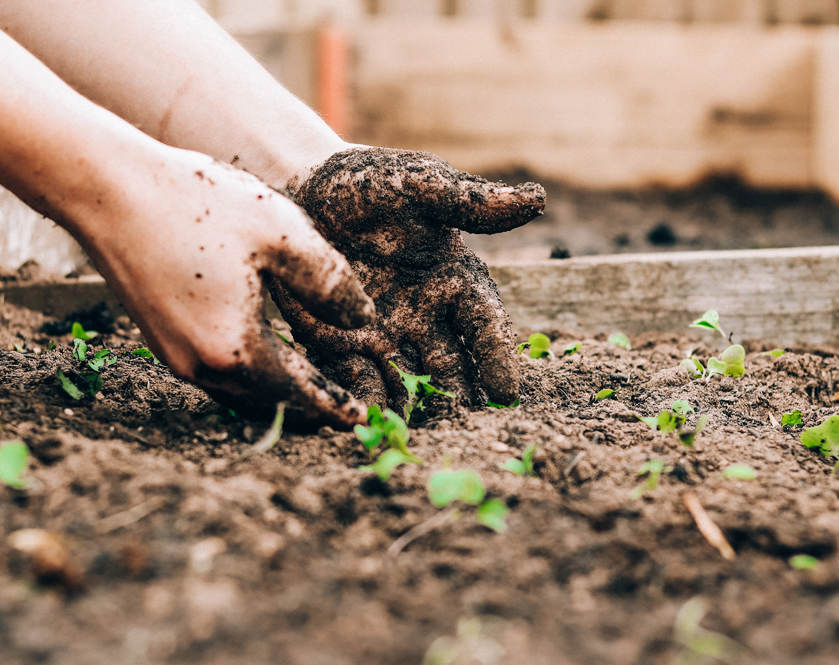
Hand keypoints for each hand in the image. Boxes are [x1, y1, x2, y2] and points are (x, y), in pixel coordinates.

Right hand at [74, 147, 374, 425]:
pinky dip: (248, 373)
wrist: (108, 190)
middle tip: (343, 408)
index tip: (361, 420)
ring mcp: (174, 355)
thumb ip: (330, 283)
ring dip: (276, 393)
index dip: (334, 406)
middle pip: (268, 402)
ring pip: (239, 391)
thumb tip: (363, 320)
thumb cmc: (197, 204)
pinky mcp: (159, 338)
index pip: (299, 394)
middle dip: (308, 407)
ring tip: (311, 386)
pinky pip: (215, 372)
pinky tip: (265, 353)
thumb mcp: (282, 233)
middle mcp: (200, 366)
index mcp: (236, 349)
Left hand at [271, 147, 544, 414]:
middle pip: (451, 366)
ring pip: (408, 382)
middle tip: (465, 429)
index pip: (484, 324)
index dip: (497, 356)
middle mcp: (426, 316)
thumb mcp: (419, 184)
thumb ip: (470, 201)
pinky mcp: (341, 344)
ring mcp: (385, 335)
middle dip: (459, 398)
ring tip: (419, 439)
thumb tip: (536, 200)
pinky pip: (357, 379)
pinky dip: (365, 402)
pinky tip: (367, 424)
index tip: (507, 391)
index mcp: (454, 280)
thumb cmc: (369, 182)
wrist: (302, 188)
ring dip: (416, 410)